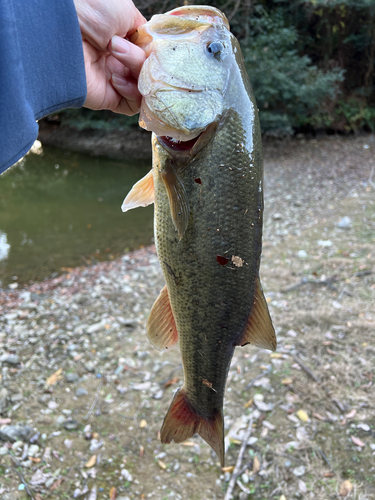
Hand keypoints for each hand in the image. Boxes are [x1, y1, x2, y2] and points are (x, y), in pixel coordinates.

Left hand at [74, 0, 146, 114]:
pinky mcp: (108, 98)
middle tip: (118, 46)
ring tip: (115, 57)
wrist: (61, 31)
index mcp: (123, 38)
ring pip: (145, 87)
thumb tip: (153, 49)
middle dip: (142, 58)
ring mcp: (114, 79)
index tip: (153, 45)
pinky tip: (116, 77)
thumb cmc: (89, 11)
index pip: (151, 53)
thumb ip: (143, 32)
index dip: (156, 52)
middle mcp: (119, 59)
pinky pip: (134, 104)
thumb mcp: (125, 11)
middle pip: (150, 70)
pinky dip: (132, 92)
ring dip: (137, 71)